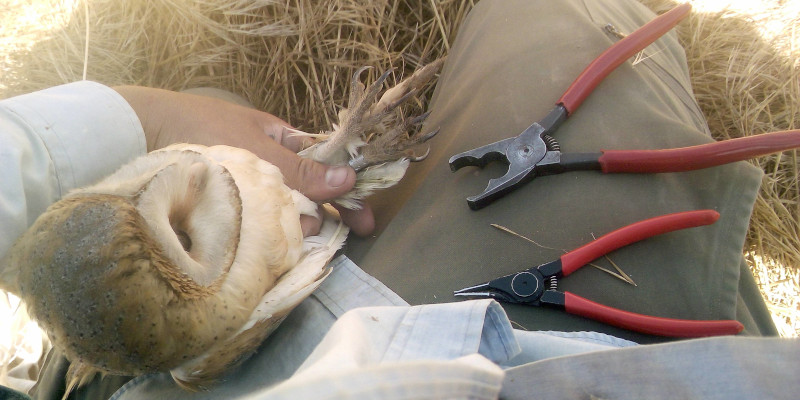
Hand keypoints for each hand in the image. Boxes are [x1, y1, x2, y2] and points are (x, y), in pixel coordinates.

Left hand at [113, 86, 374, 235]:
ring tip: (293, 240)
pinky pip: (259, 221)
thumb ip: (302, 171)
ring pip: (284, 212)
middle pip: (309, 196)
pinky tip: (269, 245)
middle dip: (321, 217)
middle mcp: (271, 165)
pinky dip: (267, 233)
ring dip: (293, 227)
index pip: (328, 168)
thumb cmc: (204, 129)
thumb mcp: (258, 149)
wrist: (142, 130)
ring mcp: (250, 185)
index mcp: (285, 141)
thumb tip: (349, 179)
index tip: (364, 220)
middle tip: (321, 237)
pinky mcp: (229, 205)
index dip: (347, 194)